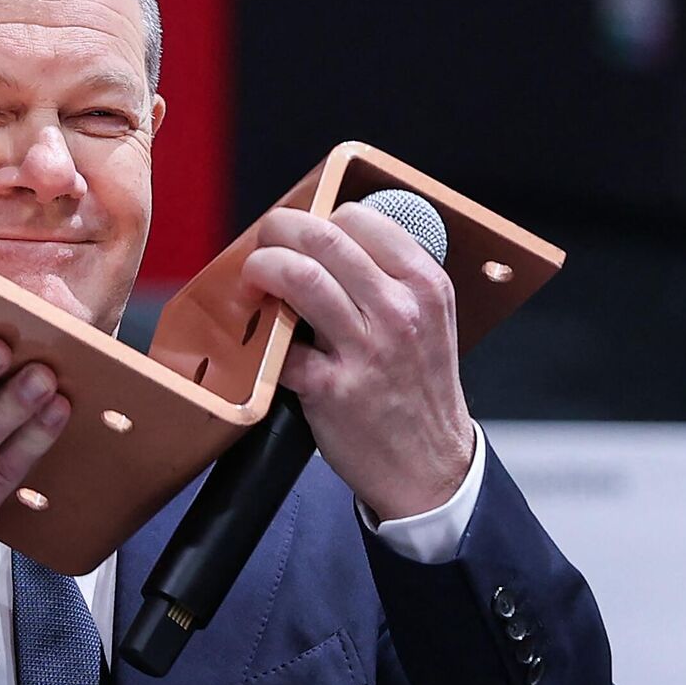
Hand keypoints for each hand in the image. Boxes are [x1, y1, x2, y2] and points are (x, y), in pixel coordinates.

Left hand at [240, 203, 475, 520]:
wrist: (431, 467)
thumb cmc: (420, 390)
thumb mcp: (430, 321)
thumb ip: (391, 280)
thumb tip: (327, 242)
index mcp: (425, 286)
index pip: (361, 218)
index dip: (320, 217)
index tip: (305, 233)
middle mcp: (399, 311)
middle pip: (323, 237)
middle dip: (279, 230)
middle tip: (265, 244)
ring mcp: (367, 350)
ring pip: (300, 278)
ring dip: (262, 269)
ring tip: (254, 280)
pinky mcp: (333, 390)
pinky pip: (281, 347)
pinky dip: (264, 340)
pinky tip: (266, 342)